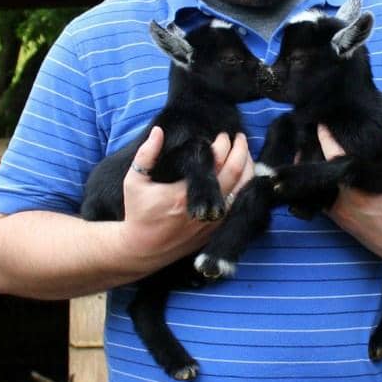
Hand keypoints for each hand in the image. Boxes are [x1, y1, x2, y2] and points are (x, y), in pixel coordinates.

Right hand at [119, 127, 252, 267]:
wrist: (142, 250)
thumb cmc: (138, 213)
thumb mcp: (134, 182)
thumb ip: (145, 155)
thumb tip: (158, 131)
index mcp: (183, 194)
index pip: (214, 163)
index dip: (222, 145)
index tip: (221, 133)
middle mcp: (204, 208)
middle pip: (235, 173)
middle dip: (240, 151)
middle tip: (239, 136)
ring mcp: (213, 220)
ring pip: (243, 189)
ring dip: (248, 167)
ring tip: (245, 151)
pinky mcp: (217, 229)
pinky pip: (239, 204)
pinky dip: (246, 186)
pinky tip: (245, 175)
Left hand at [316, 124, 381, 269]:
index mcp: (355, 192)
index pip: (334, 160)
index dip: (326, 140)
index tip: (320, 124)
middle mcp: (342, 204)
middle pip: (319, 175)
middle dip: (313, 156)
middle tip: (308, 135)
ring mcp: (339, 215)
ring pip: (318, 189)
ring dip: (315, 172)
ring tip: (310, 151)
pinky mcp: (341, 223)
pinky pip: (323, 201)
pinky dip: (320, 186)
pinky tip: (322, 175)